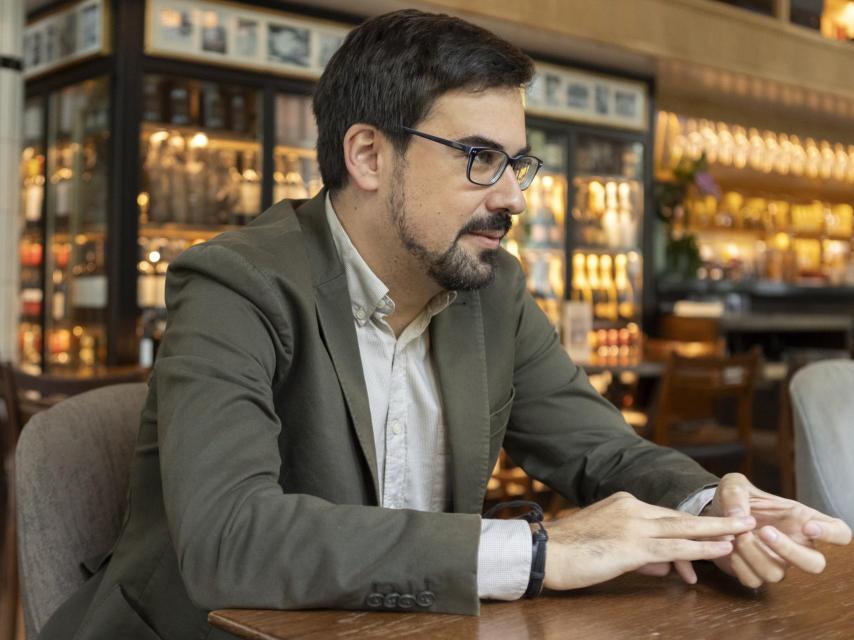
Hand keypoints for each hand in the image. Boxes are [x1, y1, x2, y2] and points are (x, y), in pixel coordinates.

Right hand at [541, 491, 755, 590]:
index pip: (666, 515)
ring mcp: (634, 525)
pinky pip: (674, 547)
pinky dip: (701, 548)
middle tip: (746, 517)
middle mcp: (632, 508)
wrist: (545, 552)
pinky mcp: (633, 545)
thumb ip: (639, 553)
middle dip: (716, 519)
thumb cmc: (570, 552)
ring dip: (718, 531)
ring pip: (683, 528)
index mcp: (624, 504)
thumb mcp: (608, 547)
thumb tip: (665, 565)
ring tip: (745, 530)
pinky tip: (722, 549)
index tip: (719, 526)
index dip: (694, 524)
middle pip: (681, 516)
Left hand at [703, 473, 851, 587]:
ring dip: (755, 554)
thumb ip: (735, 494)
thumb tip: (739, 516)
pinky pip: (753, 580)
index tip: (808, 527)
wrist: (714, 513)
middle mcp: (795, 544)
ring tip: (738, 535)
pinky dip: (739, 565)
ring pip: (778, 574)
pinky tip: (729, 547)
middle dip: (790, 551)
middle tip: (765, 531)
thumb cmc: (735, 499)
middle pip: (816, 564)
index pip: (839, 532)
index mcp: (802, 520)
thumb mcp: (733, 485)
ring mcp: (776, 562)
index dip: (832, 534)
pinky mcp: (754, 573)